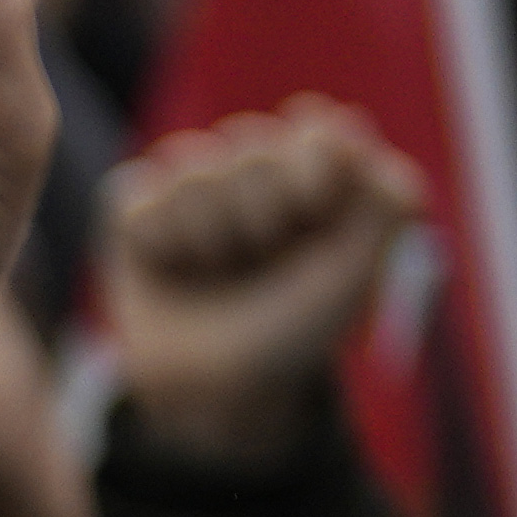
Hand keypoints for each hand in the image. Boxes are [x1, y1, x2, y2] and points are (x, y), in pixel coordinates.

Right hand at [101, 99, 420, 473]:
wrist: (213, 387)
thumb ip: (380, 199)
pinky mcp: (136, 206)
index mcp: (320, 175)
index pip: (318, 129)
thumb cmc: (293, 329)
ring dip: (210, 236)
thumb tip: (347, 129)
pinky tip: (173, 267)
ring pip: (195, 169)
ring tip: (218, 270)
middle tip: (261, 261)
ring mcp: (193, 183)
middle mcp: (258, 169)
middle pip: (252, 143)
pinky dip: (160, 242)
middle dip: (261, 214)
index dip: (313, 170)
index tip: (312, 215)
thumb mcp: (357, 274)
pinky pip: (142, 196)